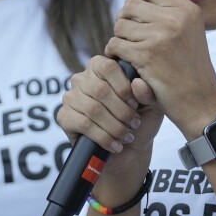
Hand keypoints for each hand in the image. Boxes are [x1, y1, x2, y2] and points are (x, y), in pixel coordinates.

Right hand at [58, 54, 165, 180]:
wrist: (129, 149)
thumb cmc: (140, 120)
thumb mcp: (151, 105)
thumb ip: (148, 92)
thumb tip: (137, 84)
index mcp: (102, 67)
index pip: (108, 67)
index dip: (123, 87)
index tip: (136, 104)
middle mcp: (82, 78)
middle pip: (100, 90)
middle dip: (121, 111)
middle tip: (134, 124)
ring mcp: (70, 97)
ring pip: (93, 109)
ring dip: (114, 126)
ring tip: (127, 136)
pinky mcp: (64, 117)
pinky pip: (83, 124)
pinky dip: (103, 137)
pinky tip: (115, 145)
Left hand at [104, 0, 215, 136]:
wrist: (201, 102)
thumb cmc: (190, 69)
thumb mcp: (190, 31)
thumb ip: (168, 13)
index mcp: (187, 9)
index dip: (135, 2)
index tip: (135, 20)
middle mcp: (176, 18)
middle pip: (130, 5)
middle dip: (124, 21)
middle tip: (129, 38)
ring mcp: (161, 36)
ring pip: (120, 26)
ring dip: (119, 39)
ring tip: (128, 52)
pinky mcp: (147, 55)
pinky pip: (115, 45)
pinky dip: (114, 54)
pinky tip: (124, 63)